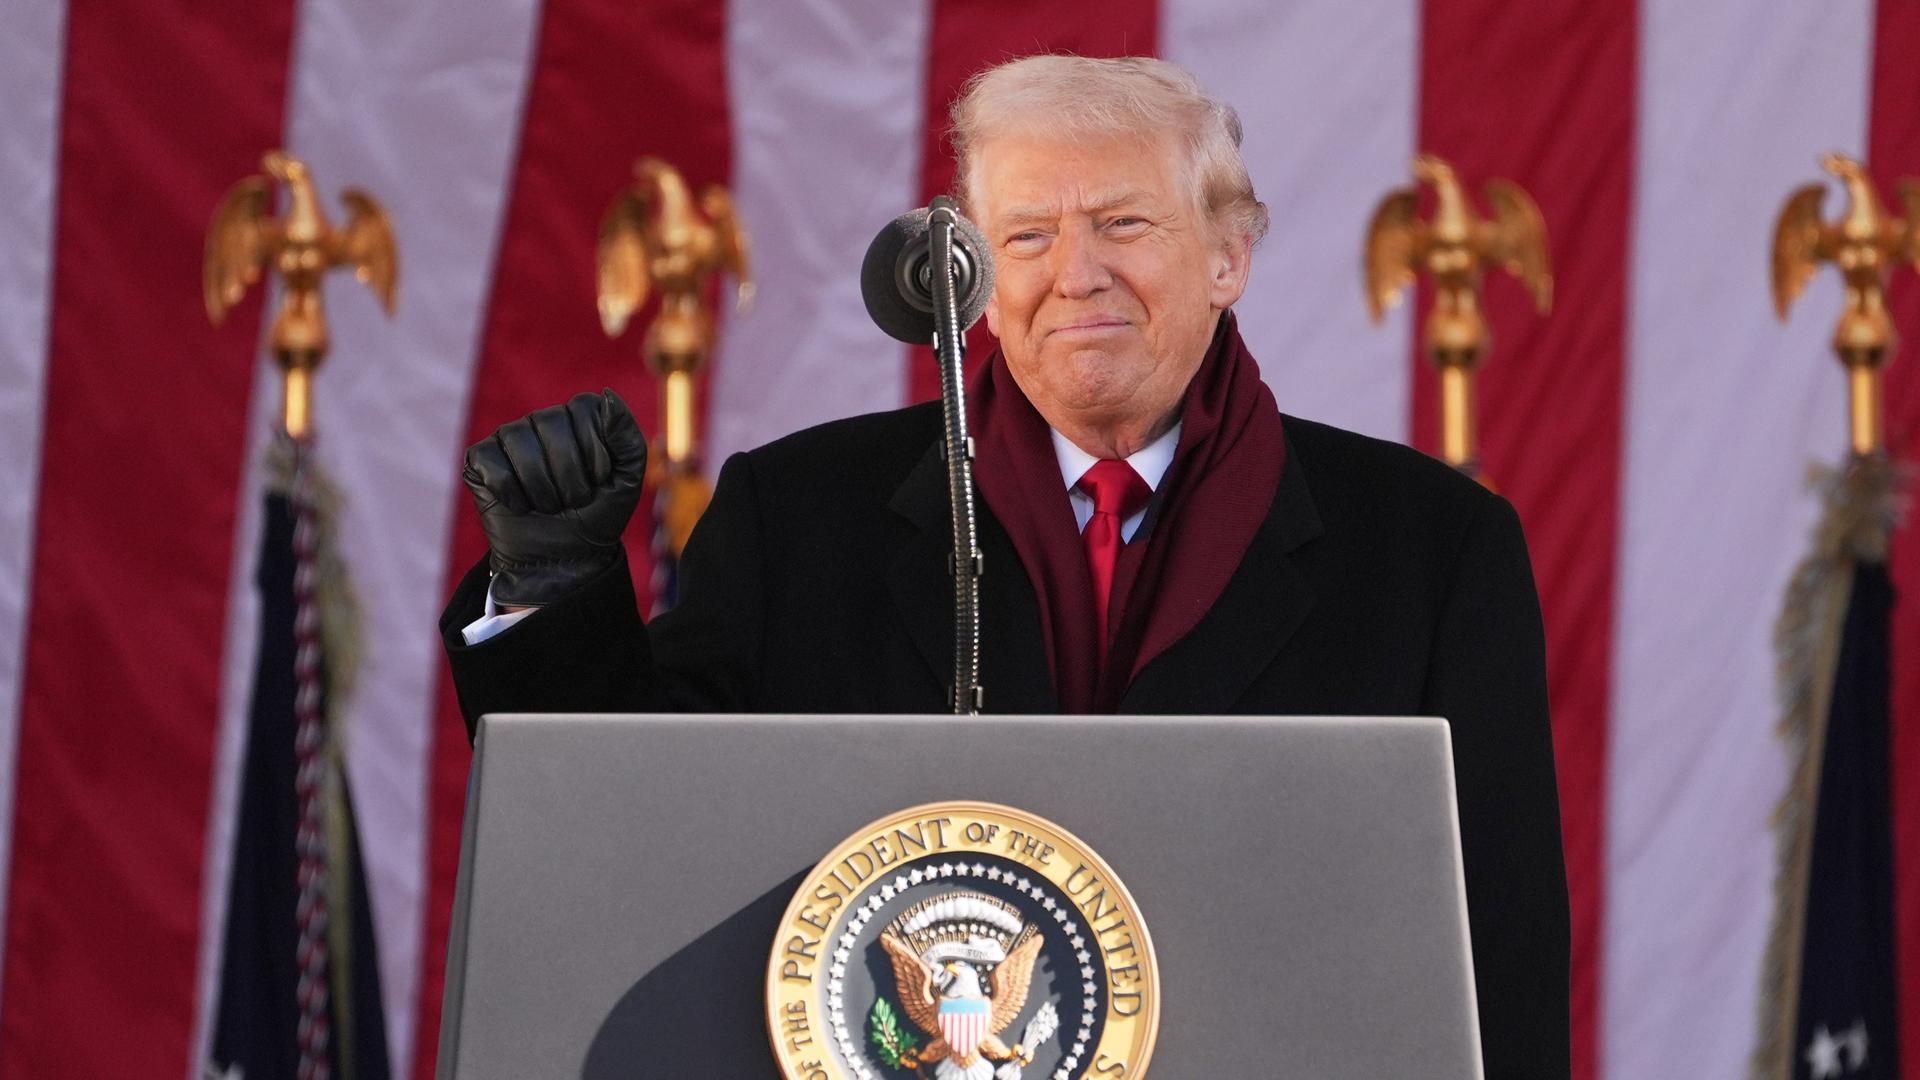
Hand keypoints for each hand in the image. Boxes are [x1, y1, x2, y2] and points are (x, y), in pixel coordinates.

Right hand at [463, 389, 647, 605]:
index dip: (595, 452)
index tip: (600, 481)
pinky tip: (521, 506)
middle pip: (550, 422)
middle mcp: (543, 420)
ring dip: (542, 488)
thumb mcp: (626, 480)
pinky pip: (491, 462)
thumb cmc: (597, 516)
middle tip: (574, 501)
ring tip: (549, 506)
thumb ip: (627, 437)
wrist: (563, 560)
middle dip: (569, 474)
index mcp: (580, 417)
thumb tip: (607, 394)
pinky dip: (511, 493)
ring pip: (519, 441)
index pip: (584, 408)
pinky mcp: (481, 460)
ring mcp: (509, 437)